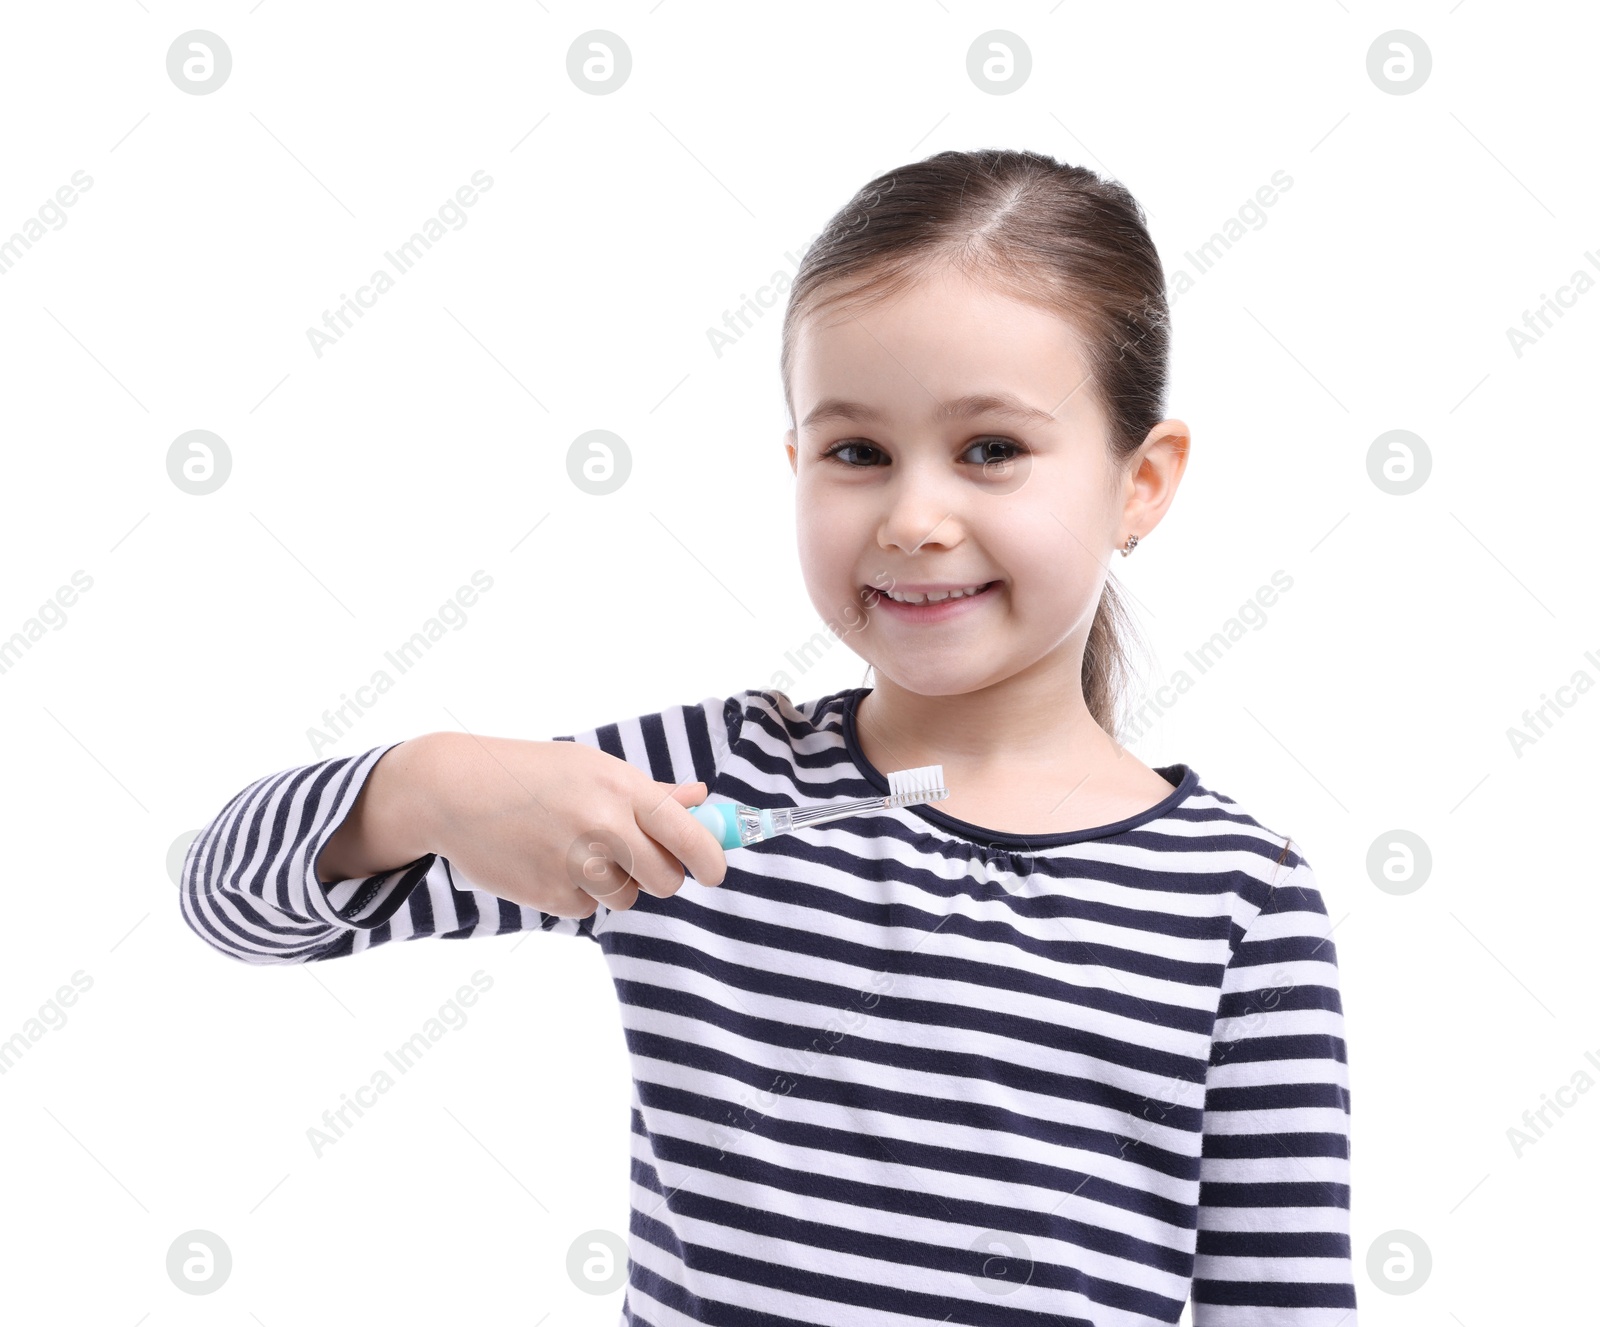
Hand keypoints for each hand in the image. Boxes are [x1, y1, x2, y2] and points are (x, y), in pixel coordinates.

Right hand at [418, 731, 726, 918]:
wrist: (454, 791)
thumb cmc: (532, 774)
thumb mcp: (592, 768)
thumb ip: (651, 792)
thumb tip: (702, 798)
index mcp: (620, 788)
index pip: (688, 835)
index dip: (711, 859)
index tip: (716, 871)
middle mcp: (602, 827)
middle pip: (666, 880)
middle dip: (662, 878)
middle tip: (643, 863)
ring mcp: (575, 864)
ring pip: (627, 898)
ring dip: (614, 884)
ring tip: (575, 849)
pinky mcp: (549, 896)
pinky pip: (587, 909)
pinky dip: (576, 894)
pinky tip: (547, 862)